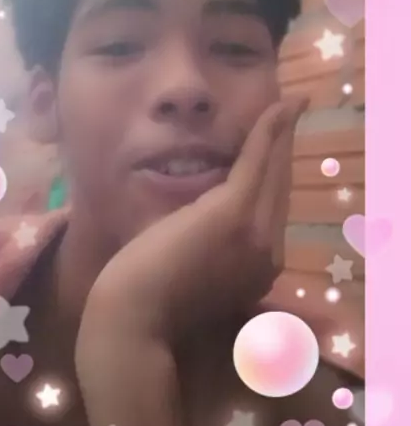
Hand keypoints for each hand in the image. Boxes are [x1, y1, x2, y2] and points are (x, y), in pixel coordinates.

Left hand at [78, 96, 307, 347]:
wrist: (134, 320)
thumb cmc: (148, 299)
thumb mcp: (192, 269)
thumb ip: (211, 242)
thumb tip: (205, 214)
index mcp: (259, 268)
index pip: (273, 210)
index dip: (278, 174)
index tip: (279, 147)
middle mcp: (270, 253)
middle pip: (281, 188)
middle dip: (287, 148)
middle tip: (291, 114)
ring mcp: (257, 234)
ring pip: (275, 172)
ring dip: (282, 133)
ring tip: (286, 107)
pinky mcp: (235, 213)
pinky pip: (259, 161)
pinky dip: (272, 130)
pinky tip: (282, 106)